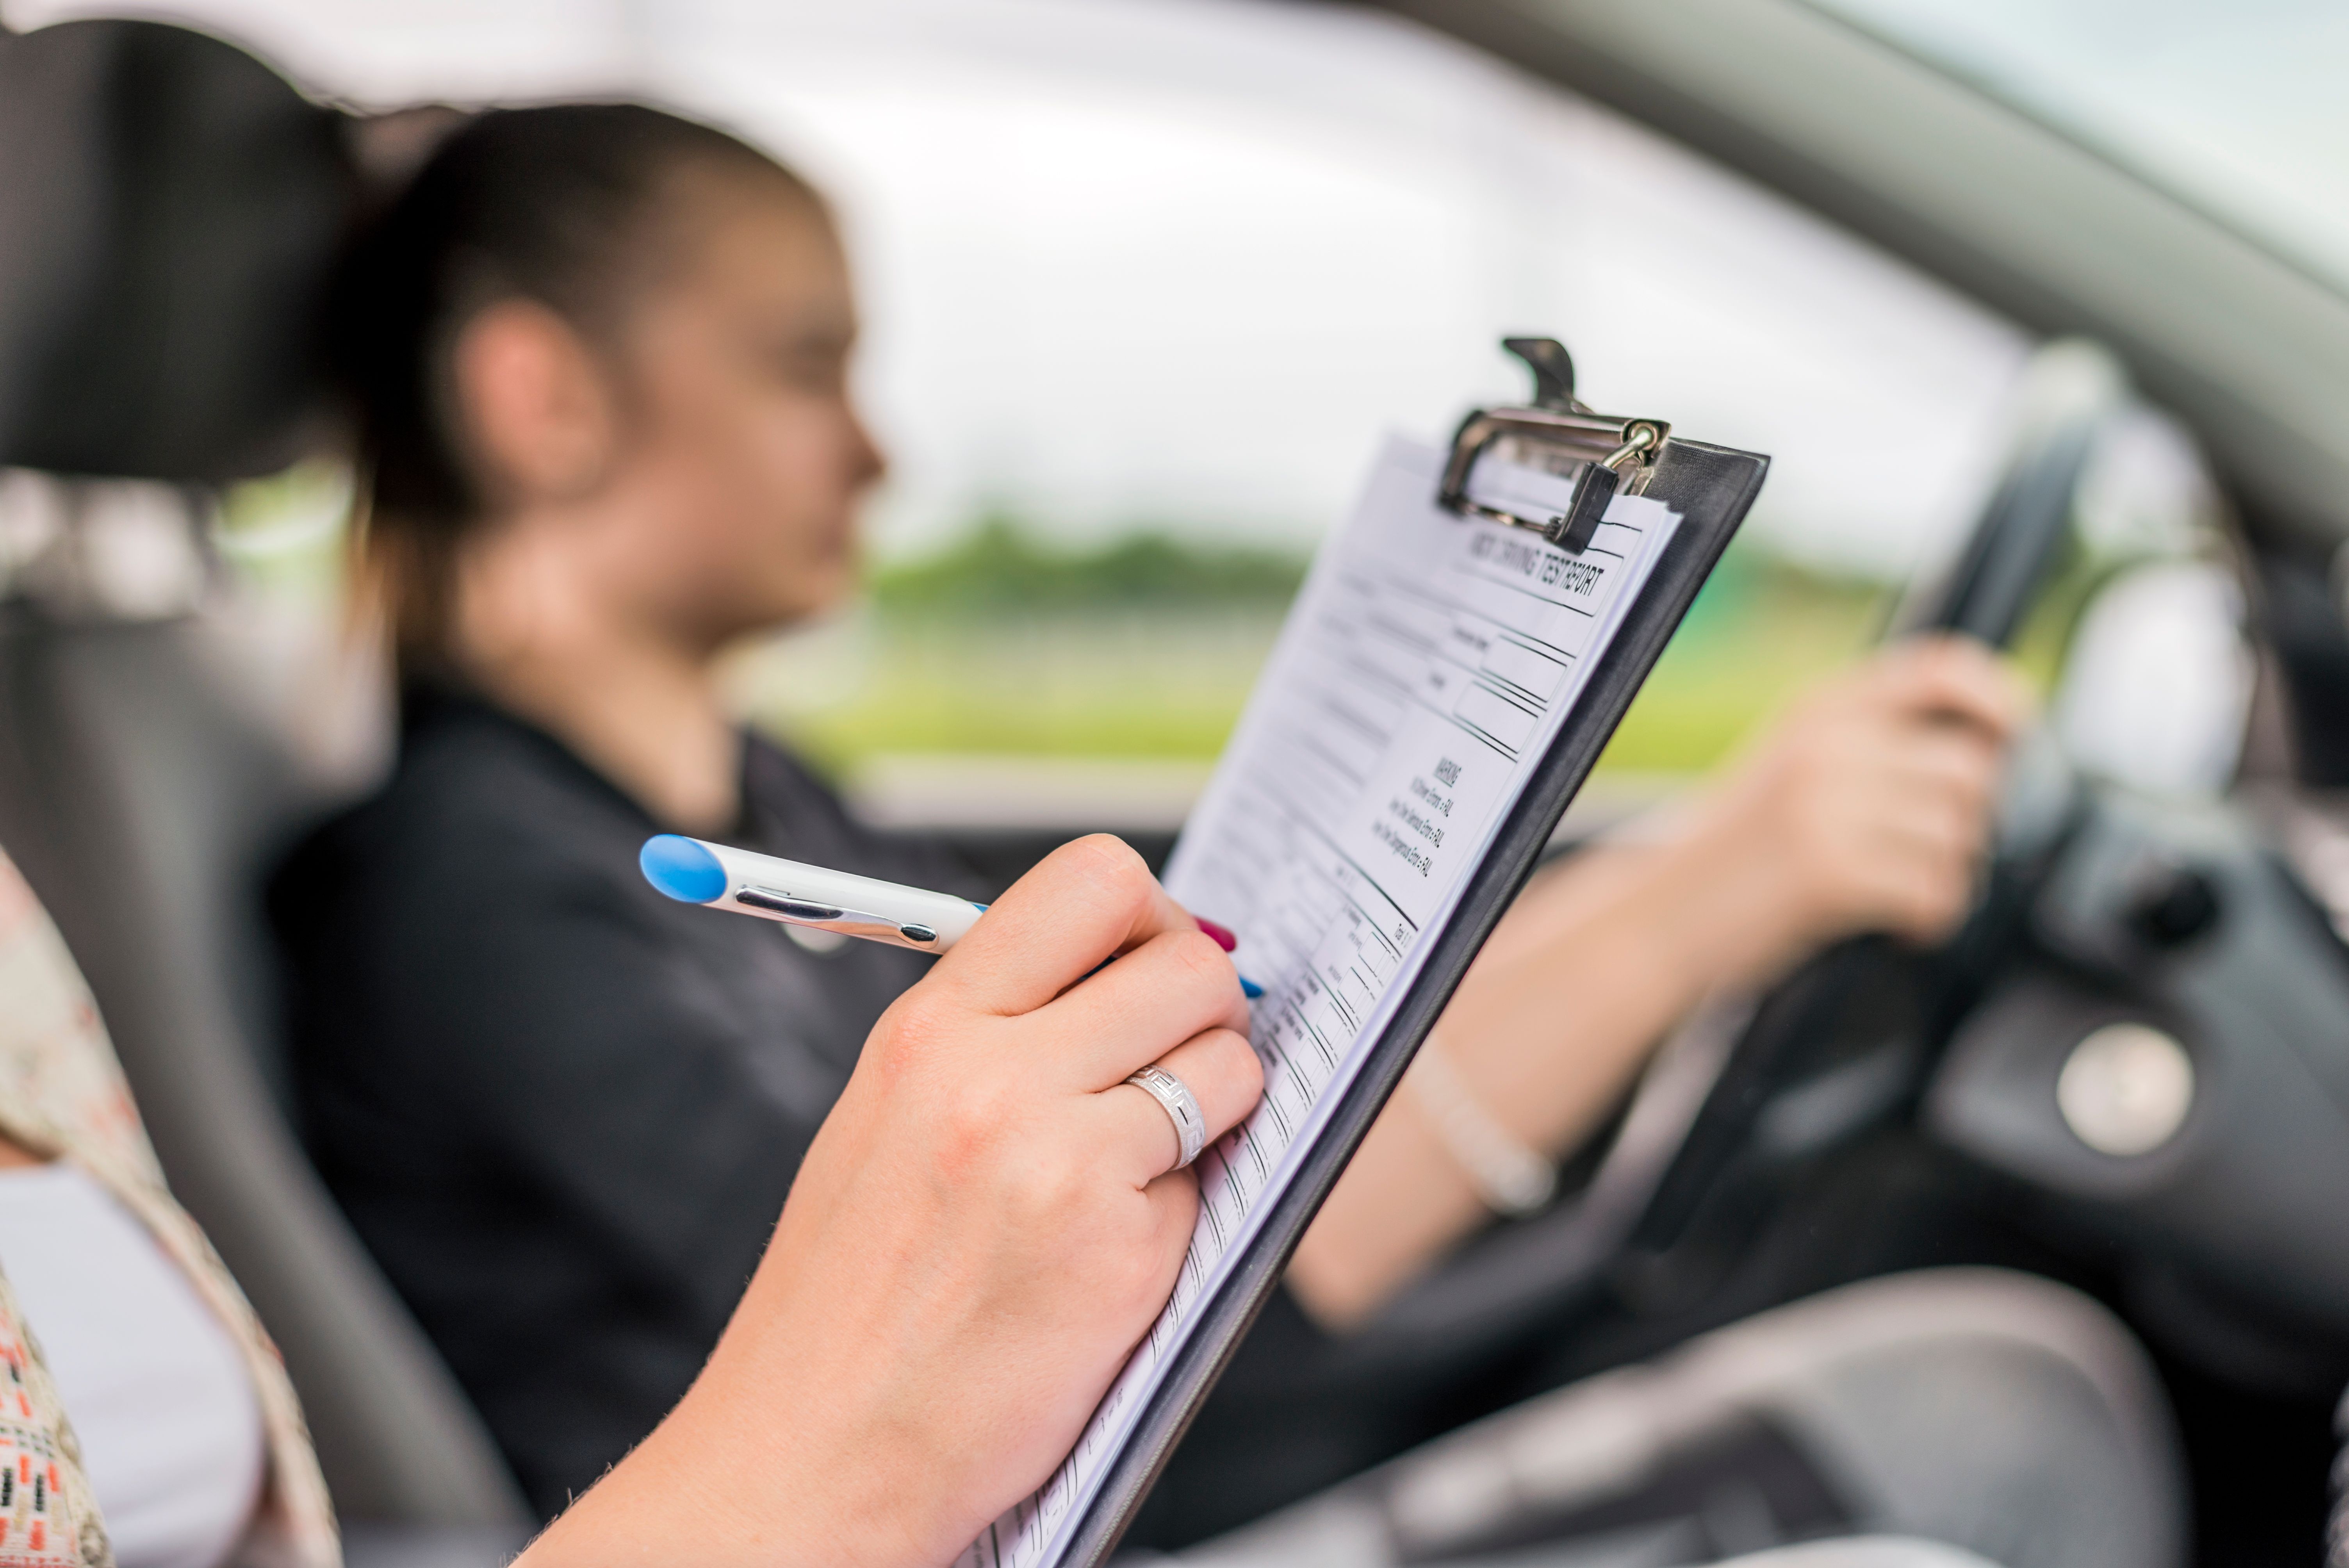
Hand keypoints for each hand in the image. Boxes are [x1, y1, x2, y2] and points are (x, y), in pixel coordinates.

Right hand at [521, 836, 1261, 1567]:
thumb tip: (1130, 968)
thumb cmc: (850, 1298)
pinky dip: (1183, 1212)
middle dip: (1208, 1005)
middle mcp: (993, 1076)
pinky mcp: (1121, 1253)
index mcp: (931, 1028)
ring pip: (1228, 1067)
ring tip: (1143, 1162)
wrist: (814, 1453)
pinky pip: (1210, 1185)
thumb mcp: (887, 1118)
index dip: (1153, 914)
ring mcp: (1062, 1163)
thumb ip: (998, 1034)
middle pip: (1190, 961)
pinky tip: (1109, 1254)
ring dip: (1216, 1106)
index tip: (1153, 963)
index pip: (1092, 879)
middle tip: (1181, 1057)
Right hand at [1674, 634, 2028, 985]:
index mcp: (1820, 709)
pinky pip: (1933, 890)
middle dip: (1966, 822)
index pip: (1941, 668)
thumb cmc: (1731, 854)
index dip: (1998, 697)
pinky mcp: (1830, 870)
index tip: (2013, 733)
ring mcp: (1826, 806)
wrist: (1655, 914)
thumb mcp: (1791, 766)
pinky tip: (1899, 925)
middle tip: (1929, 853)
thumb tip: (1981, 748)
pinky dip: (1930, 917)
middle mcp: (1827, 746)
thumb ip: (1869, 743)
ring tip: (1904, 894)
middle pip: (1969, 769)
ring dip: (1947, 876)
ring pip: (1957, 836)